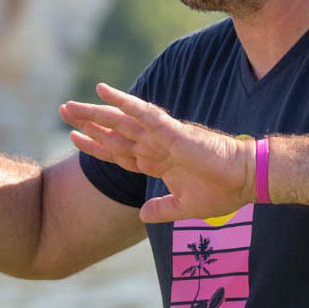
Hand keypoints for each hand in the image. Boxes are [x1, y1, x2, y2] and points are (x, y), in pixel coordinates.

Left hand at [62, 84, 253, 223]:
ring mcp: (163, 137)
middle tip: (62, 111)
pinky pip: (145, 114)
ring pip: (122, 121)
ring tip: (70, 105)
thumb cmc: (222, 191)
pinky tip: (105, 92)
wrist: (246, 182)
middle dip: (88, 123)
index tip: (74, 138)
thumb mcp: (185, 207)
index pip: (118, 152)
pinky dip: (125, 103)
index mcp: (158, 161)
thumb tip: (143, 215)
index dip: (96, 145)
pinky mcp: (173, 132)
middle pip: (114, 132)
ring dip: (95, 112)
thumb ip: (162, 209)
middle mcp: (156, 145)